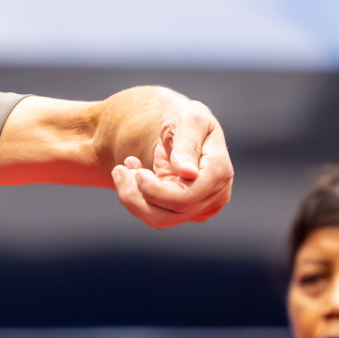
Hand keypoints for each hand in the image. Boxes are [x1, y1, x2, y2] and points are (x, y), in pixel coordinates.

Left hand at [111, 97, 233, 227]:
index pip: (186, 198)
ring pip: (159, 220)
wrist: (180, 128)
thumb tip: (189, 174)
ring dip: (132, 198)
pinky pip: (155, 215)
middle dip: (136, 195)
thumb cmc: (185, 117)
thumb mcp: (186, 119)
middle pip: (170, 215)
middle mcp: (216, 195)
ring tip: (123, 171)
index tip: (135, 171)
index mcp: (219, 171)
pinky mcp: (185, 211)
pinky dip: (137, 198)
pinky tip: (134, 173)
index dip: (155, 191)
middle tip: (119, 170)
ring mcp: (201, 206)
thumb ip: (187, 144)